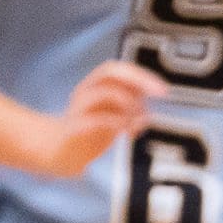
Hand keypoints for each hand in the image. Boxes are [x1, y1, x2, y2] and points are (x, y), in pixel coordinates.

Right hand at [31, 63, 166, 178]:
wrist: (59, 153)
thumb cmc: (89, 132)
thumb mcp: (114, 119)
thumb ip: (130, 113)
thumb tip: (148, 114)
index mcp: (96, 86)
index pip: (119, 69)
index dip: (142, 75)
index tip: (163, 89)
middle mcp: (86, 91)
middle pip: (109, 73)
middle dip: (137, 80)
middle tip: (159, 94)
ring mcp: (79, 108)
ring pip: (103, 93)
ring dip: (128, 103)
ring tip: (140, 118)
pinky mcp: (74, 128)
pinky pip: (95, 120)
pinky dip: (116, 123)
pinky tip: (128, 131)